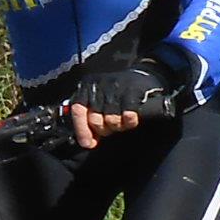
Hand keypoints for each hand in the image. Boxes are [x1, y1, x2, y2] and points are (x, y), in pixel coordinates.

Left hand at [69, 60, 184, 147]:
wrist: (141, 76)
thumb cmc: (117, 93)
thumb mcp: (98, 101)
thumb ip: (88, 117)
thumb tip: (86, 142)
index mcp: (87, 87)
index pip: (78, 110)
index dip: (83, 130)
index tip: (89, 143)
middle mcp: (99, 85)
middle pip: (95, 120)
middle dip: (104, 129)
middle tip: (112, 126)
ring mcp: (116, 86)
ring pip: (111, 120)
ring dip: (119, 126)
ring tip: (123, 121)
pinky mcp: (132, 90)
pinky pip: (128, 115)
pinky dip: (129, 121)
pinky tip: (131, 119)